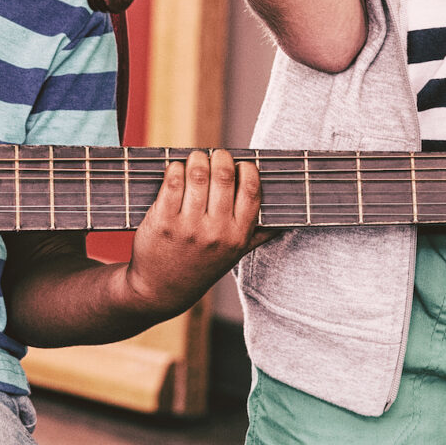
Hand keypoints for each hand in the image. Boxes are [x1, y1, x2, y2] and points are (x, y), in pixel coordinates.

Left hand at [118, 151, 267, 316]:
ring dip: (197, 159)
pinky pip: (172, 182)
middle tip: (215, 155)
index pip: (252, 190)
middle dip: (220, 157)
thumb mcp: (234, 256)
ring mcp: (189, 226)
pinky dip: (175, 169)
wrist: (161, 289)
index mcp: (238, 236)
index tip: (239, 165)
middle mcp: (216, 231)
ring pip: (198, 174)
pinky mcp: (163, 221)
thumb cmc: (200, 267)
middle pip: (224, 176)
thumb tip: (284, 222)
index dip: (247, 169)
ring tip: (195, 158)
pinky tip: (176, 170)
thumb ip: (257, 236)